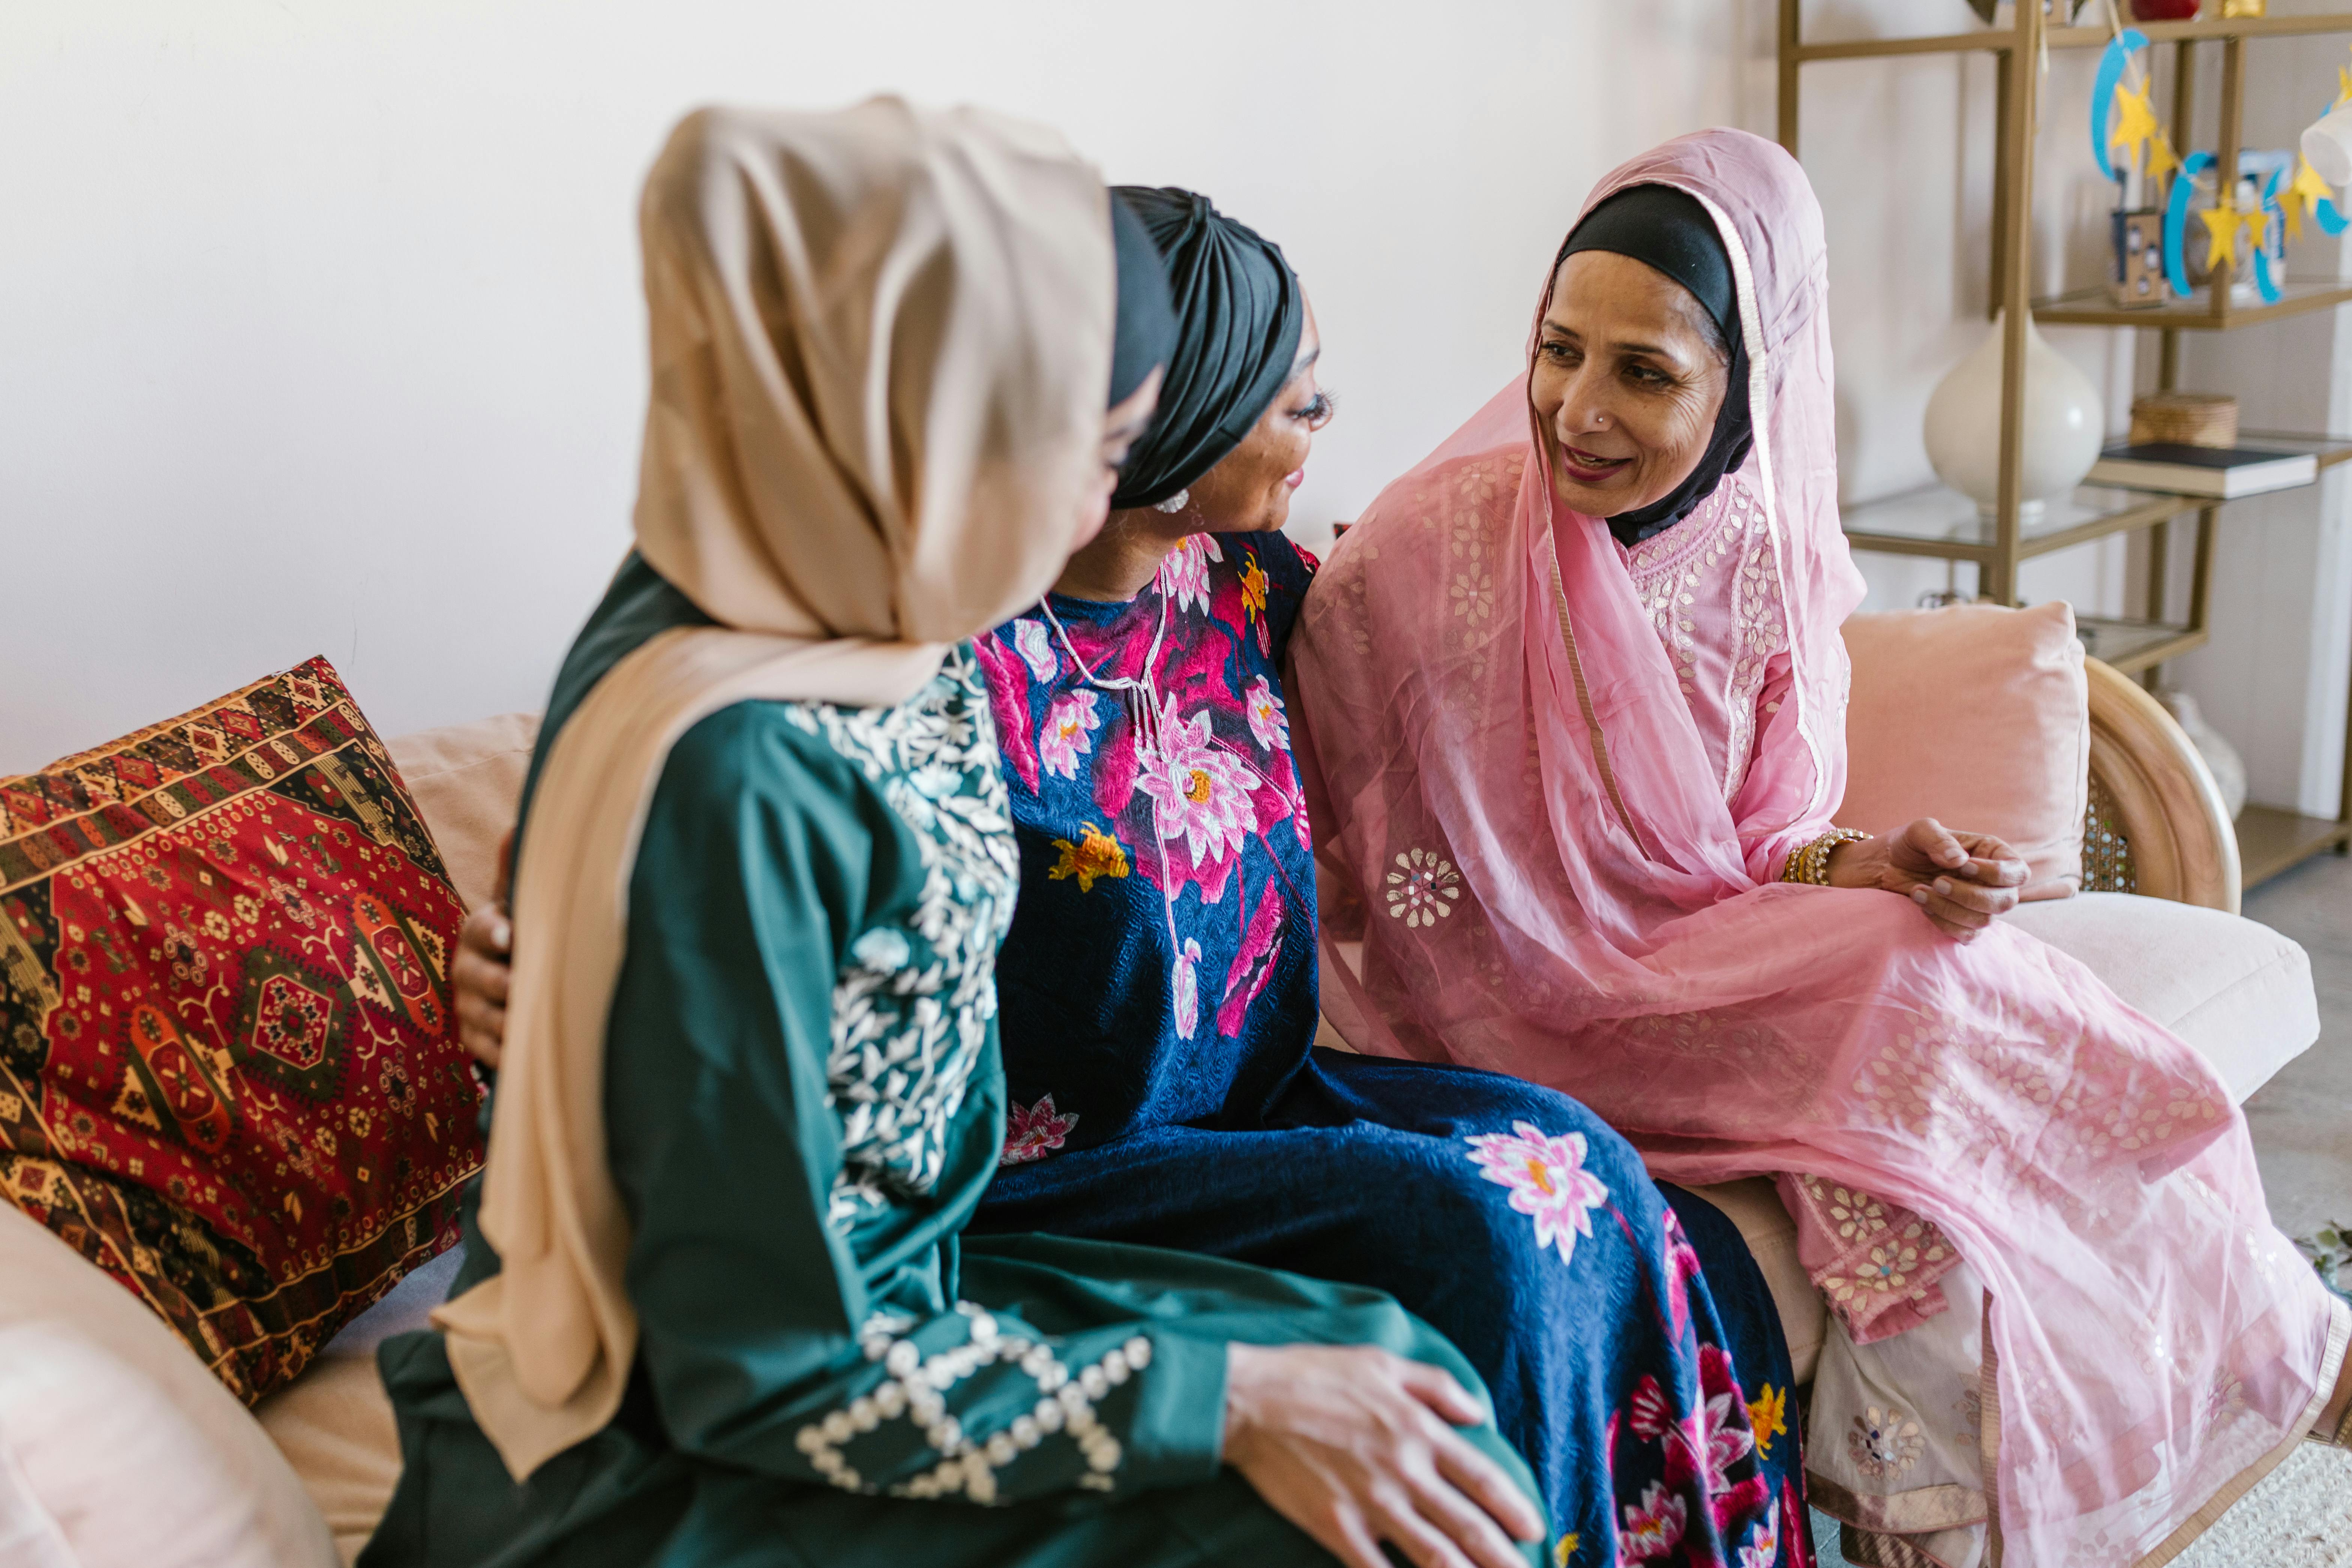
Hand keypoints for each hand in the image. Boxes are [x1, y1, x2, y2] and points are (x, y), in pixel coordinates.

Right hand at [454, 829, 514, 1069]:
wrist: (503, 976)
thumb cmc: (518, 930)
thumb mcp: (517, 902)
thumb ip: (516, 871)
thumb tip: (517, 825)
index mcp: (480, 931)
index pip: (481, 929)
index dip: (494, 933)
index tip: (510, 937)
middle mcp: (468, 969)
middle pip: (480, 978)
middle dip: (501, 984)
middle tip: (526, 988)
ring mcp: (469, 1007)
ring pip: (485, 1017)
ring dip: (509, 1022)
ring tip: (533, 1026)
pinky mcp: (475, 1040)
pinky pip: (487, 1051)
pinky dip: (505, 1054)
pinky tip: (525, 1054)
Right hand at [1222, 1343, 1540, 1567]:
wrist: (1249, 1398)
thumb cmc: (1314, 1375)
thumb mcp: (1383, 1363)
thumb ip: (1437, 1386)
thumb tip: (1478, 1412)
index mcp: (1418, 1429)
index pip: (1482, 1477)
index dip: (1514, 1507)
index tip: (1534, 1528)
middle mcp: (1404, 1470)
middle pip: (1468, 1527)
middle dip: (1505, 1559)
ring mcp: (1371, 1502)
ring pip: (1435, 1556)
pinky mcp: (1336, 1526)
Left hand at [1826, 817, 2026, 940]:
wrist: (1885, 867)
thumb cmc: (1909, 845)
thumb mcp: (1919, 831)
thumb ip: (1939, 840)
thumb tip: (1959, 861)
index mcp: (1991, 854)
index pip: (2018, 871)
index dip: (1997, 874)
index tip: (1963, 867)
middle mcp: (1992, 882)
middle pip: (2006, 901)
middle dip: (1969, 895)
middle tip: (1936, 882)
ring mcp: (1979, 905)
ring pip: (1985, 920)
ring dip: (1950, 909)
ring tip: (1918, 892)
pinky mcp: (1963, 923)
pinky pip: (1968, 935)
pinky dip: (1945, 924)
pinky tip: (1923, 908)